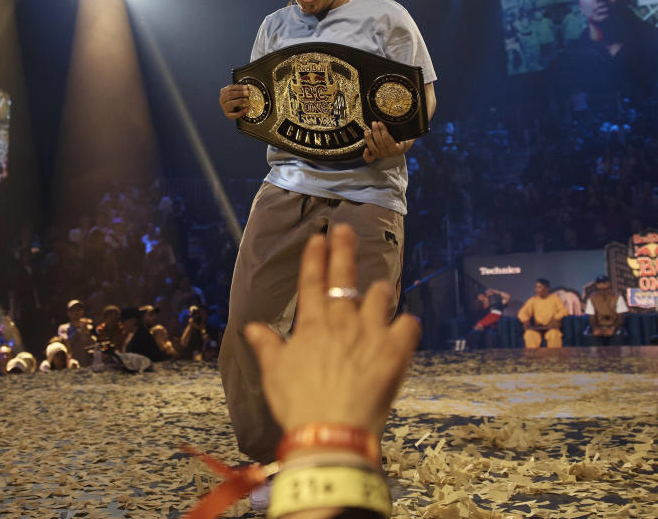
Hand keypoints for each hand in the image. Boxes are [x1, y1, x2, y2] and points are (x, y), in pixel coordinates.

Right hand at [219, 84, 250, 119]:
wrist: (233, 112)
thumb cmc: (235, 101)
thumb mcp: (236, 94)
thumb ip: (240, 90)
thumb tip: (247, 87)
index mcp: (223, 93)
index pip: (230, 88)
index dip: (239, 87)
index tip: (246, 87)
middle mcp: (222, 100)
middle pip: (230, 95)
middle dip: (240, 93)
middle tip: (248, 93)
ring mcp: (224, 107)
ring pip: (230, 103)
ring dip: (239, 101)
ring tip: (247, 100)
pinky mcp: (228, 115)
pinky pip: (234, 114)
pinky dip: (241, 112)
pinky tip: (247, 109)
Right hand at [244, 225, 419, 435]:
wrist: (332, 430)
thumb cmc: (298, 402)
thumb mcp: (273, 372)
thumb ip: (266, 345)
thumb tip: (252, 328)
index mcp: (312, 323)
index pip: (312, 280)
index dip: (315, 256)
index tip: (319, 237)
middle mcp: (342, 320)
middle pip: (344, 276)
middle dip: (344, 249)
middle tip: (346, 229)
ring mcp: (371, 332)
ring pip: (380, 296)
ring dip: (379, 291)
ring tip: (380, 290)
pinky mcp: (396, 351)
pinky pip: (408, 325)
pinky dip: (406, 324)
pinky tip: (404, 326)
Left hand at [362, 121, 410, 162]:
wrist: (402, 149)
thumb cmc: (405, 141)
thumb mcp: (409, 138)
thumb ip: (410, 134)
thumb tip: (413, 127)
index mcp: (396, 149)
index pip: (387, 139)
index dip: (382, 130)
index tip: (380, 123)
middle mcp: (388, 153)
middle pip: (379, 142)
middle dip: (375, 131)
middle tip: (374, 123)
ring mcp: (381, 155)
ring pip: (373, 148)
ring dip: (369, 139)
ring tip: (367, 131)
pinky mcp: (376, 156)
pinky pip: (369, 159)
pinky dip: (366, 155)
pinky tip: (365, 149)